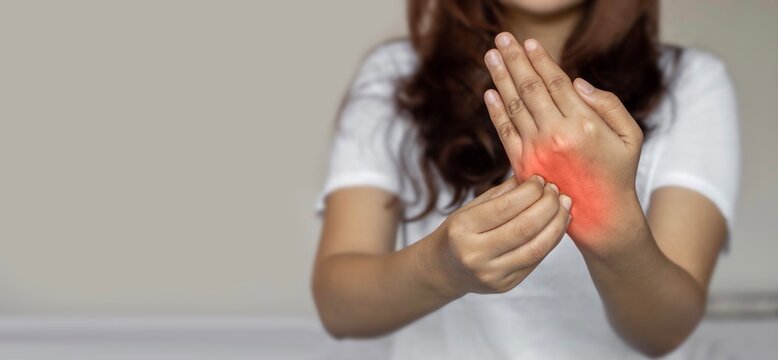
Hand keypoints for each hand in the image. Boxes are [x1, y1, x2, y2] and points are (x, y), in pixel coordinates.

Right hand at [429, 175, 571, 297]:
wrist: (445, 270)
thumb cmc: (459, 232)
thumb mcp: (470, 208)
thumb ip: (502, 194)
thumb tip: (534, 177)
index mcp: (462, 229)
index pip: (505, 207)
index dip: (529, 192)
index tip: (541, 180)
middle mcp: (474, 254)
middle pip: (524, 228)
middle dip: (548, 205)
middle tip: (557, 191)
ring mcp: (491, 274)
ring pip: (536, 248)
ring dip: (557, 224)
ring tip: (565, 206)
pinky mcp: (506, 285)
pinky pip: (535, 260)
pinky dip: (551, 239)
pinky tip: (557, 224)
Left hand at [482, 32, 644, 255]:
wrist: (600, 218)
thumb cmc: (618, 173)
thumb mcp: (630, 136)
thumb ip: (608, 104)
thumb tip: (576, 81)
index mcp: (583, 124)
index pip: (555, 82)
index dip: (540, 60)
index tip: (529, 42)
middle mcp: (555, 135)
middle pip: (529, 87)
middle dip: (514, 59)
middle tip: (502, 37)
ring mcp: (535, 150)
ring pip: (513, 105)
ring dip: (500, 78)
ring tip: (490, 55)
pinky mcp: (522, 165)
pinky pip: (504, 131)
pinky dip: (495, 110)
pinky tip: (489, 92)